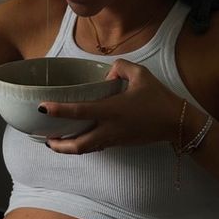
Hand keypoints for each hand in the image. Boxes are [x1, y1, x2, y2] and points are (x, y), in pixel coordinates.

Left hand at [41, 59, 182, 153]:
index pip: (79, 111)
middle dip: (58, 145)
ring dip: (69, 148)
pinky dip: (84, 146)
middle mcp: (110, 128)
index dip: (58, 110)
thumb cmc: (159, 99)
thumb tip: (107, 75)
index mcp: (112, 110)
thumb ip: (120, 68)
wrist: (177, 123)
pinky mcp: (120, 143)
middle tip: (45, 139)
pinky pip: (97, 147)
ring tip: (56, 143)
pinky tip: (79, 139)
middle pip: (77, 145)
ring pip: (86, 150)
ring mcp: (115, 139)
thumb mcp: (141, 74)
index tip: (42, 108)